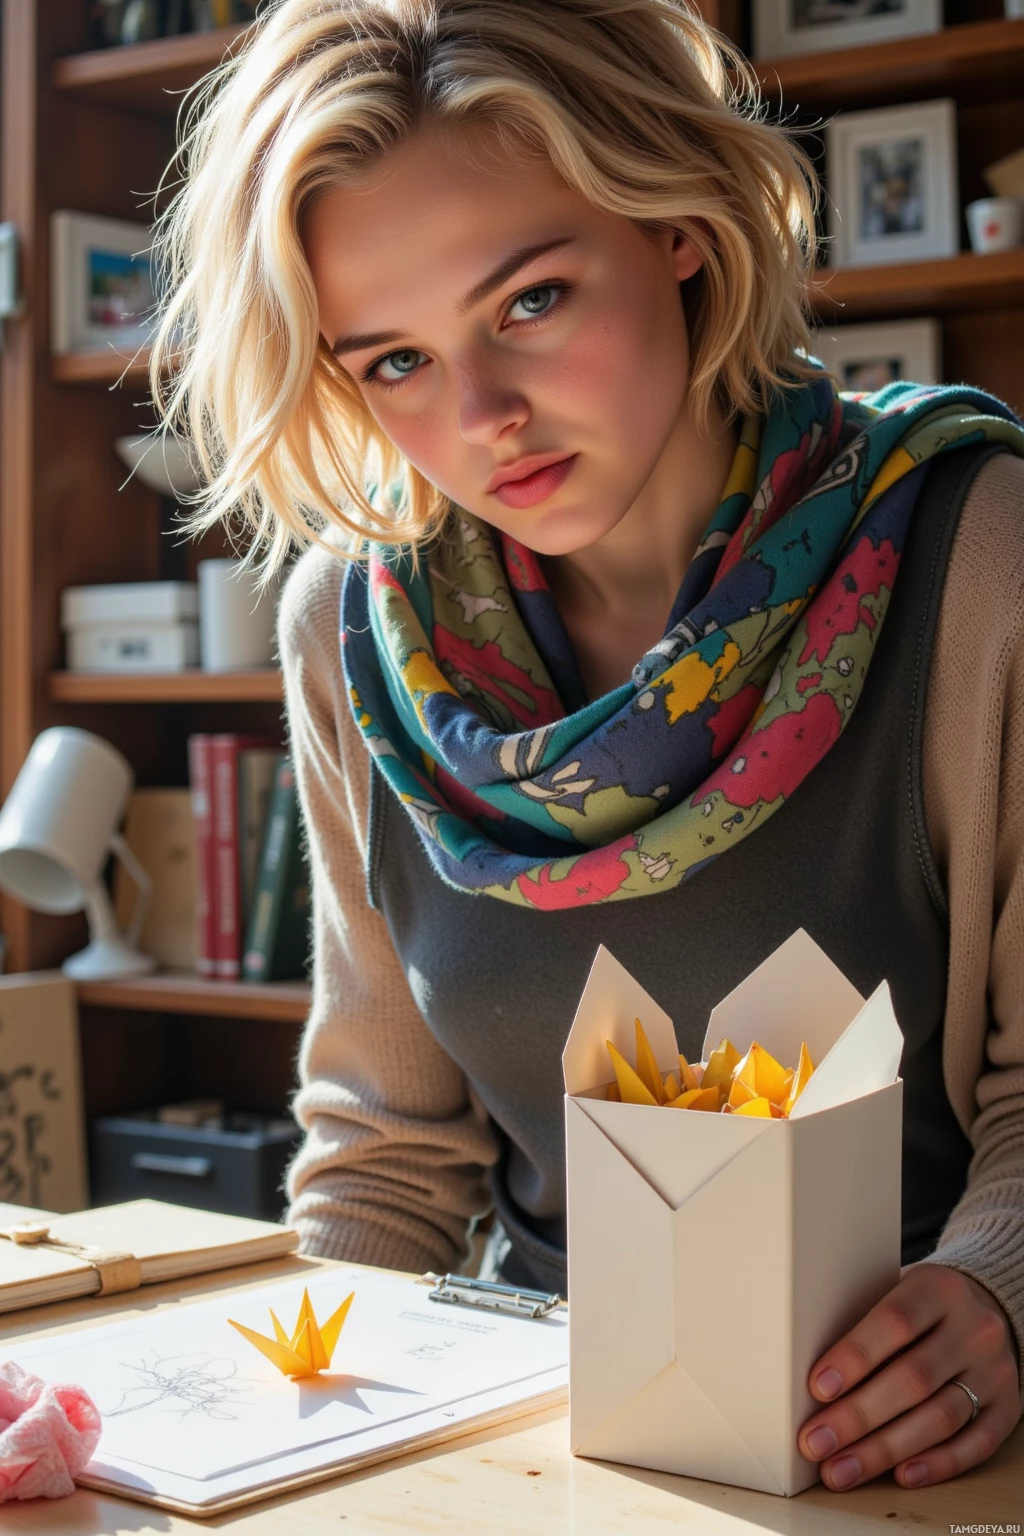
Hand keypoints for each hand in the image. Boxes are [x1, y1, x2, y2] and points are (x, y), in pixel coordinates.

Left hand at [798, 1263, 1020, 1490]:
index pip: (894, 1322)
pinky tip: (901, 1475)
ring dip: (885, 1450)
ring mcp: (995, 1371)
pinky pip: (976, 1443)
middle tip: (816, 1442)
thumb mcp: (893, 1289)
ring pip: (940, 1418)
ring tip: (841, 1469)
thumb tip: (804, 1370)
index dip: (854, 1357)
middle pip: (913, 1379)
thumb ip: (861, 1319)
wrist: (985, 1306)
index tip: (816, 1388)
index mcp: (939, 1288)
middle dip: (858, 1417)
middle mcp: (974, 1329)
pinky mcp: (1008, 1408)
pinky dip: (938, 1464)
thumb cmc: (919, 1304)